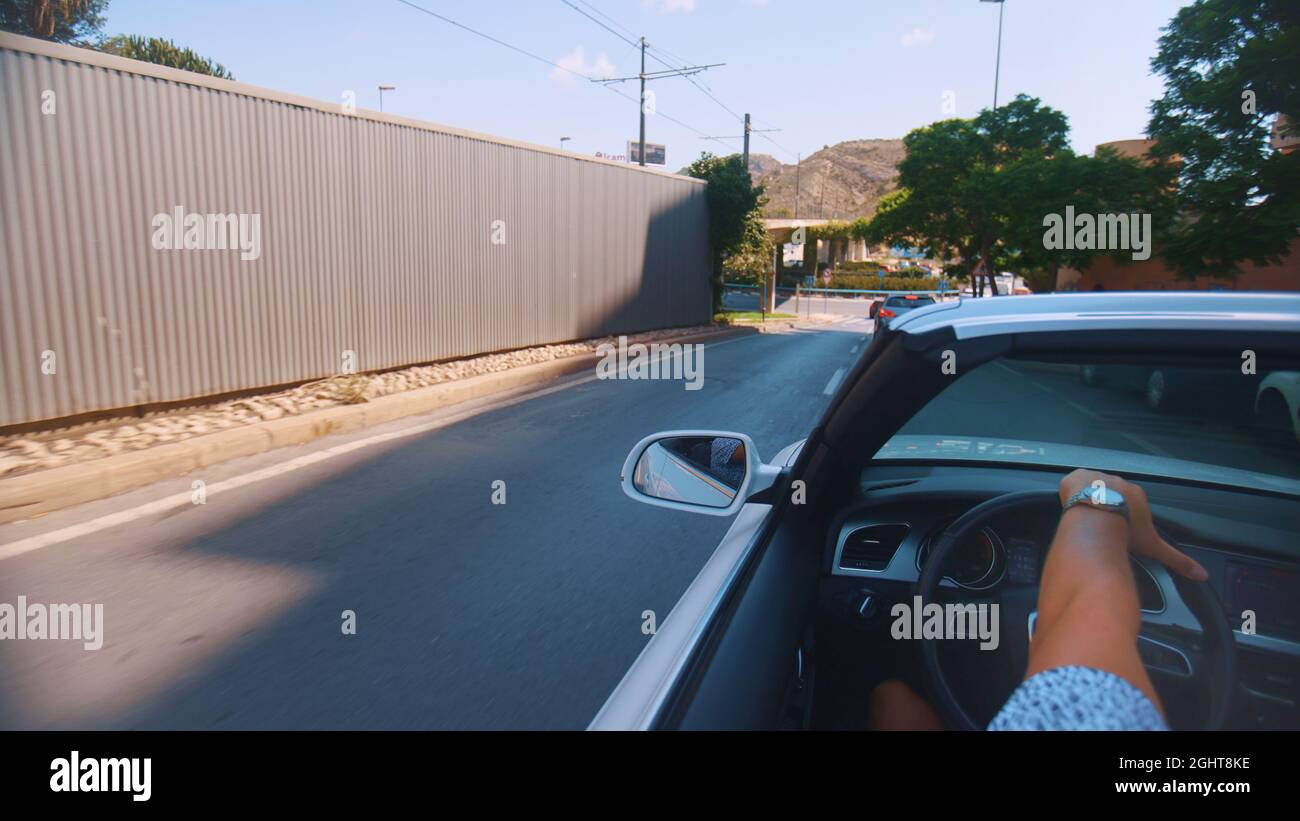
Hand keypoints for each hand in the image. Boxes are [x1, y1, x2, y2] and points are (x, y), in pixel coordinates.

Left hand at [1059, 469, 1208, 581]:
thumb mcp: (1153, 546)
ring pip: (1091, 487)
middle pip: (1110, 494)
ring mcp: (1095, 475)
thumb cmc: (1126, 531)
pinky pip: (1072, 482)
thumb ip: (1178, 560)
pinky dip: (1070, 492)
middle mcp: (1117, 480)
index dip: (1122, 516)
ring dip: (1088, 500)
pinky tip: (1070, 505)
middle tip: (1098, 525)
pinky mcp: (1075, 476)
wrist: (1097, 517)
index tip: (1116, 527)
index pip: (1129, 504)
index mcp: (1136, 494)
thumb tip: (1203, 575)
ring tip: (1084, 517)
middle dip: (1105, 508)